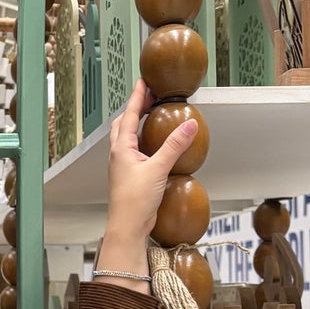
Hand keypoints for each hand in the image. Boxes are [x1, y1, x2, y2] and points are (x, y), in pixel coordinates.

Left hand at [104, 81, 199, 248]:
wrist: (128, 227)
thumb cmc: (135, 200)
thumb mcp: (158, 169)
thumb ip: (175, 146)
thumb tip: (190, 125)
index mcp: (121, 148)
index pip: (130, 115)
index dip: (137, 97)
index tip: (143, 82)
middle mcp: (119, 154)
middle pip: (124, 123)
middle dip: (136, 107)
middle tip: (150, 95)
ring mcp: (124, 165)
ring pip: (128, 137)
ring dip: (138, 123)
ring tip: (152, 114)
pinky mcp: (131, 176)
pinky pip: (136, 151)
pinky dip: (144, 140)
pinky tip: (156, 144)